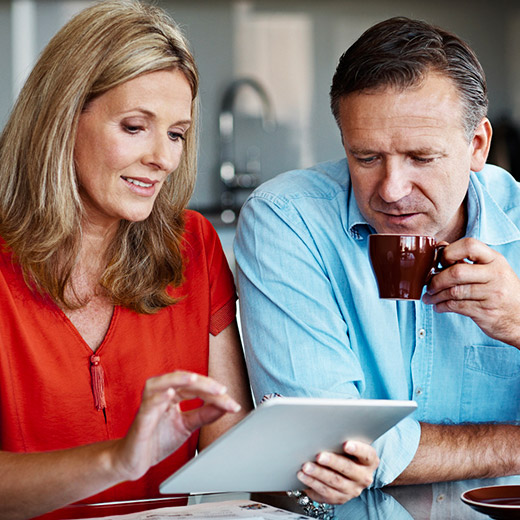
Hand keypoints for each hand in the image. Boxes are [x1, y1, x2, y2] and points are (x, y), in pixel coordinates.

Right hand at [112, 371, 240, 481]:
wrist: (135, 460)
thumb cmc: (157, 439)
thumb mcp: (187, 425)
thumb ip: (204, 414)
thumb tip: (225, 405)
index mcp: (173, 394)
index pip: (196, 387)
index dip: (215, 393)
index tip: (233, 403)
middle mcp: (161, 393)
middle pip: (183, 381)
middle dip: (204, 385)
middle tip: (222, 391)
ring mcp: (150, 403)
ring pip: (163, 383)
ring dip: (179, 380)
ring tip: (195, 380)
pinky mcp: (141, 417)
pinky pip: (149, 403)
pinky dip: (159, 396)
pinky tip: (169, 393)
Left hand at [296, 441, 378, 503]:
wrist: (347, 473)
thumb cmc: (346, 453)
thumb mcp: (350, 444)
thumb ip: (342, 439)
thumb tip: (325, 430)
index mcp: (369, 461)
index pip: (366, 454)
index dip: (357, 449)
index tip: (346, 444)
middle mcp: (363, 477)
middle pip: (348, 468)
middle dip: (332, 461)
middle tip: (319, 456)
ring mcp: (352, 490)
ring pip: (335, 482)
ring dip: (318, 473)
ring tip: (306, 466)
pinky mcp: (339, 498)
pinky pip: (325, 492)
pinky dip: (312, 483)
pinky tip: (303, 476)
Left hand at [422, 237, 519, 347]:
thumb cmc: (500, 291)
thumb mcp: (491, 271)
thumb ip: (467, 259)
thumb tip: (440, 247)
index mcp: (495, 260)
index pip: (469, 245)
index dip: (449, 251)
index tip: (440, 261)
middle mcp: (495, 275)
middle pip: (456, 272)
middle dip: (436, 280)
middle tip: (429, 285)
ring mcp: (492, 294)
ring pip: (453, 292)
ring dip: (435, 296)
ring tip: (428, 298)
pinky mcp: (485, 311)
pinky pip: (456, 306)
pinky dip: (442, 306)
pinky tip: (438, 306)